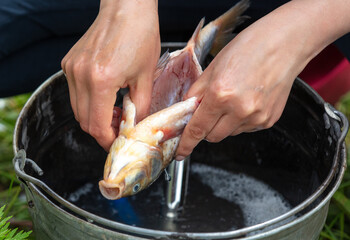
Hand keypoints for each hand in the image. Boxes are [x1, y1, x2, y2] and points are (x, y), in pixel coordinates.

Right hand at [61, 0, 159, 150]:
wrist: (126, 8)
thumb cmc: (140, 36)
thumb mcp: (146, 77)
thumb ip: (140, 108)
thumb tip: (135, 127)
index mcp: (101, 81)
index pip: (97, 126)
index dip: (108, 141)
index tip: (118, 143)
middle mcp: (80, 75)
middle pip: (84, 121)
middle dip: (102, 131)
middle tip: (120, 128)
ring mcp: (71, 69)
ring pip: (77, 109)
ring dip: (95, 117)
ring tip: (115, 111)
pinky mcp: (69, 63)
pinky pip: (75, 93)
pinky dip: (89, 101)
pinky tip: (106, 96)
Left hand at [175, 0, 349, 158]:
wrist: (285, 44)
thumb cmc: (250, 47)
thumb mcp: (214, 66)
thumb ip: (197, 92)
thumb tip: (188, 109)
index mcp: (221, 94)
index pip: (197, 129)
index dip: (186, 143)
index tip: (181, 152)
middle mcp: (239, 110)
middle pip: (212, 137)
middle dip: (206, 128)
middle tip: (210, 110)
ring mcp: (256, 118)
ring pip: (229, 133)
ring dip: (224, 123)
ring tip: (234, 98)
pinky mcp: (269, 121)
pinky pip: (246, 128)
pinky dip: (240, 120)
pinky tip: (247, 100)